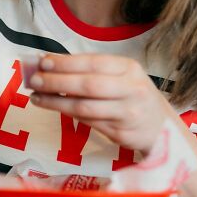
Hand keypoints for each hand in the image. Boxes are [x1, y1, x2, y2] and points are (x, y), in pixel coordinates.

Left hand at [29, 54, 173, 155]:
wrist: (163, 128)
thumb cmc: (134, 96)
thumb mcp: (122, 76)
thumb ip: (91, 71)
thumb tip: (49, 64)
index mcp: (129, 69)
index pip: (92, 63)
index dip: (65, 63)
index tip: (42, 63)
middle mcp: (131, 90)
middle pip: (88, 85)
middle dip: (57, 82)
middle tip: (33, 81)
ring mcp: (128, 114)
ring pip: (85, 108)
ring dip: (57, 102)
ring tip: (36, 98)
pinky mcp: (122, 134)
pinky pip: (89, 123)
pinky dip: (69, 115)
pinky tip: (55, 108)